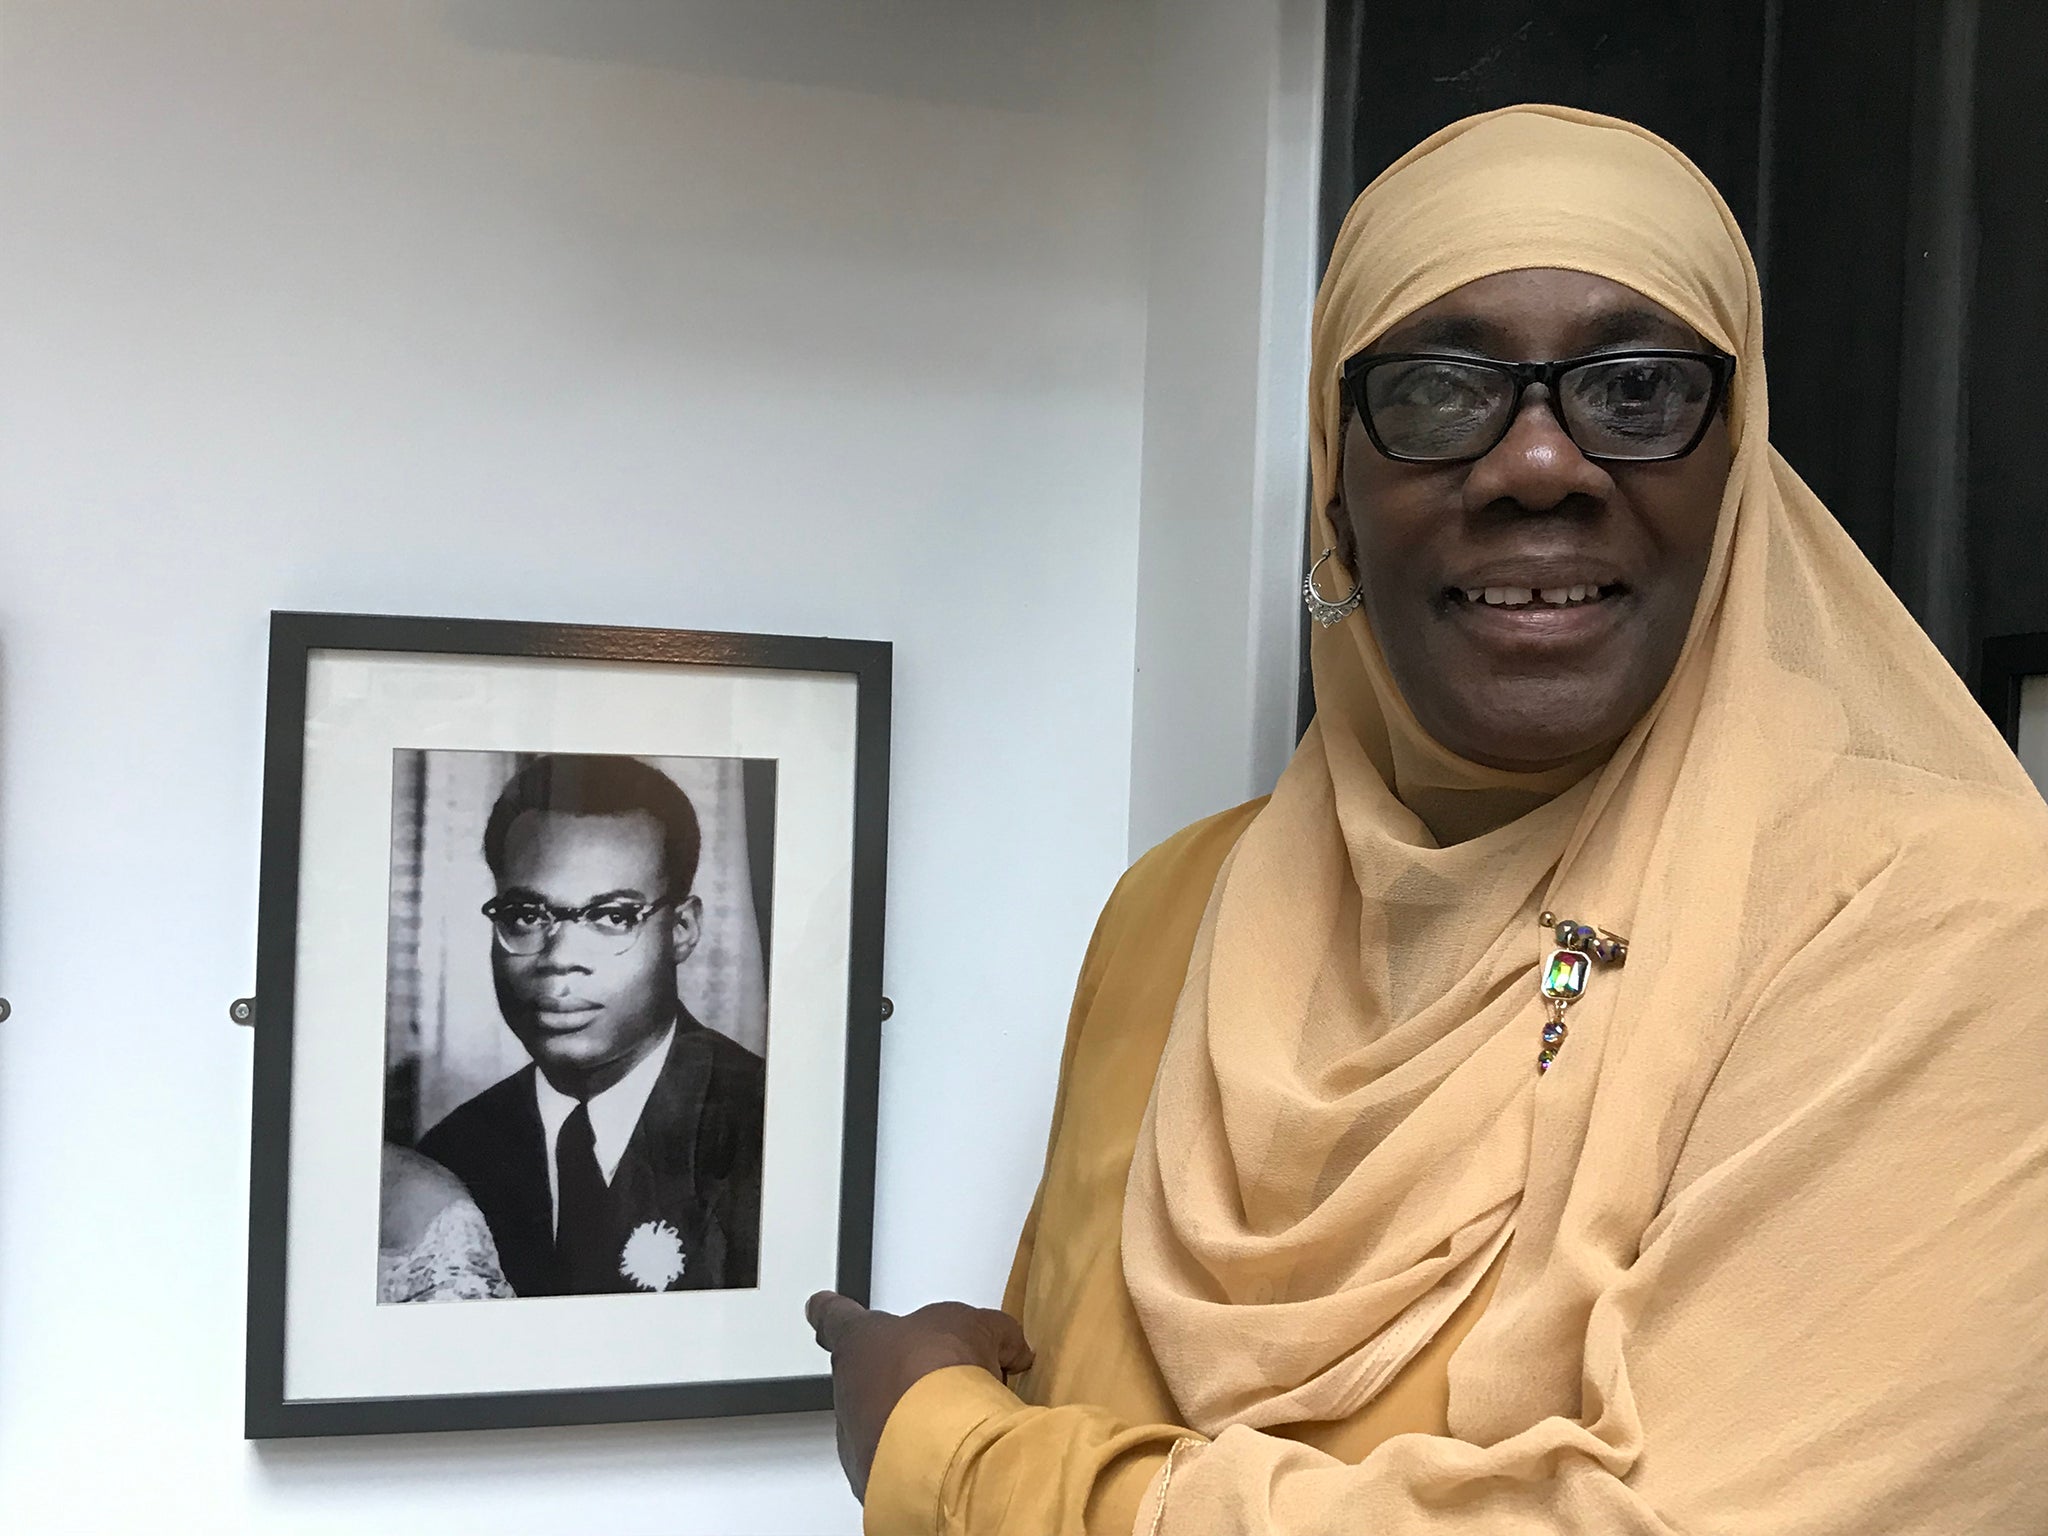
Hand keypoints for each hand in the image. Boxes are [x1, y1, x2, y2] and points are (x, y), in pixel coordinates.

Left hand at [806, 1291, 1033, 1498]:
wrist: (937, 1441)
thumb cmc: (937, 1373)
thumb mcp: (979, 1327)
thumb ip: (993, 1332)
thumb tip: (1011, 1346)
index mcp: (860, 1339)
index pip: (835, 1317)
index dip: (830, 1310)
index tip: (820, 1305)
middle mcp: (848, 1386)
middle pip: (867, 1374)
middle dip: (900, 1376)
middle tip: (938, 1378)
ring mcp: (856, 1433)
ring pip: (882, 1420)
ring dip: (911, 1417)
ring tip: (956, 1420)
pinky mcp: (871, 1475)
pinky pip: (894, 1457)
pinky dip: (918, 1452)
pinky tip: (951, 1451)